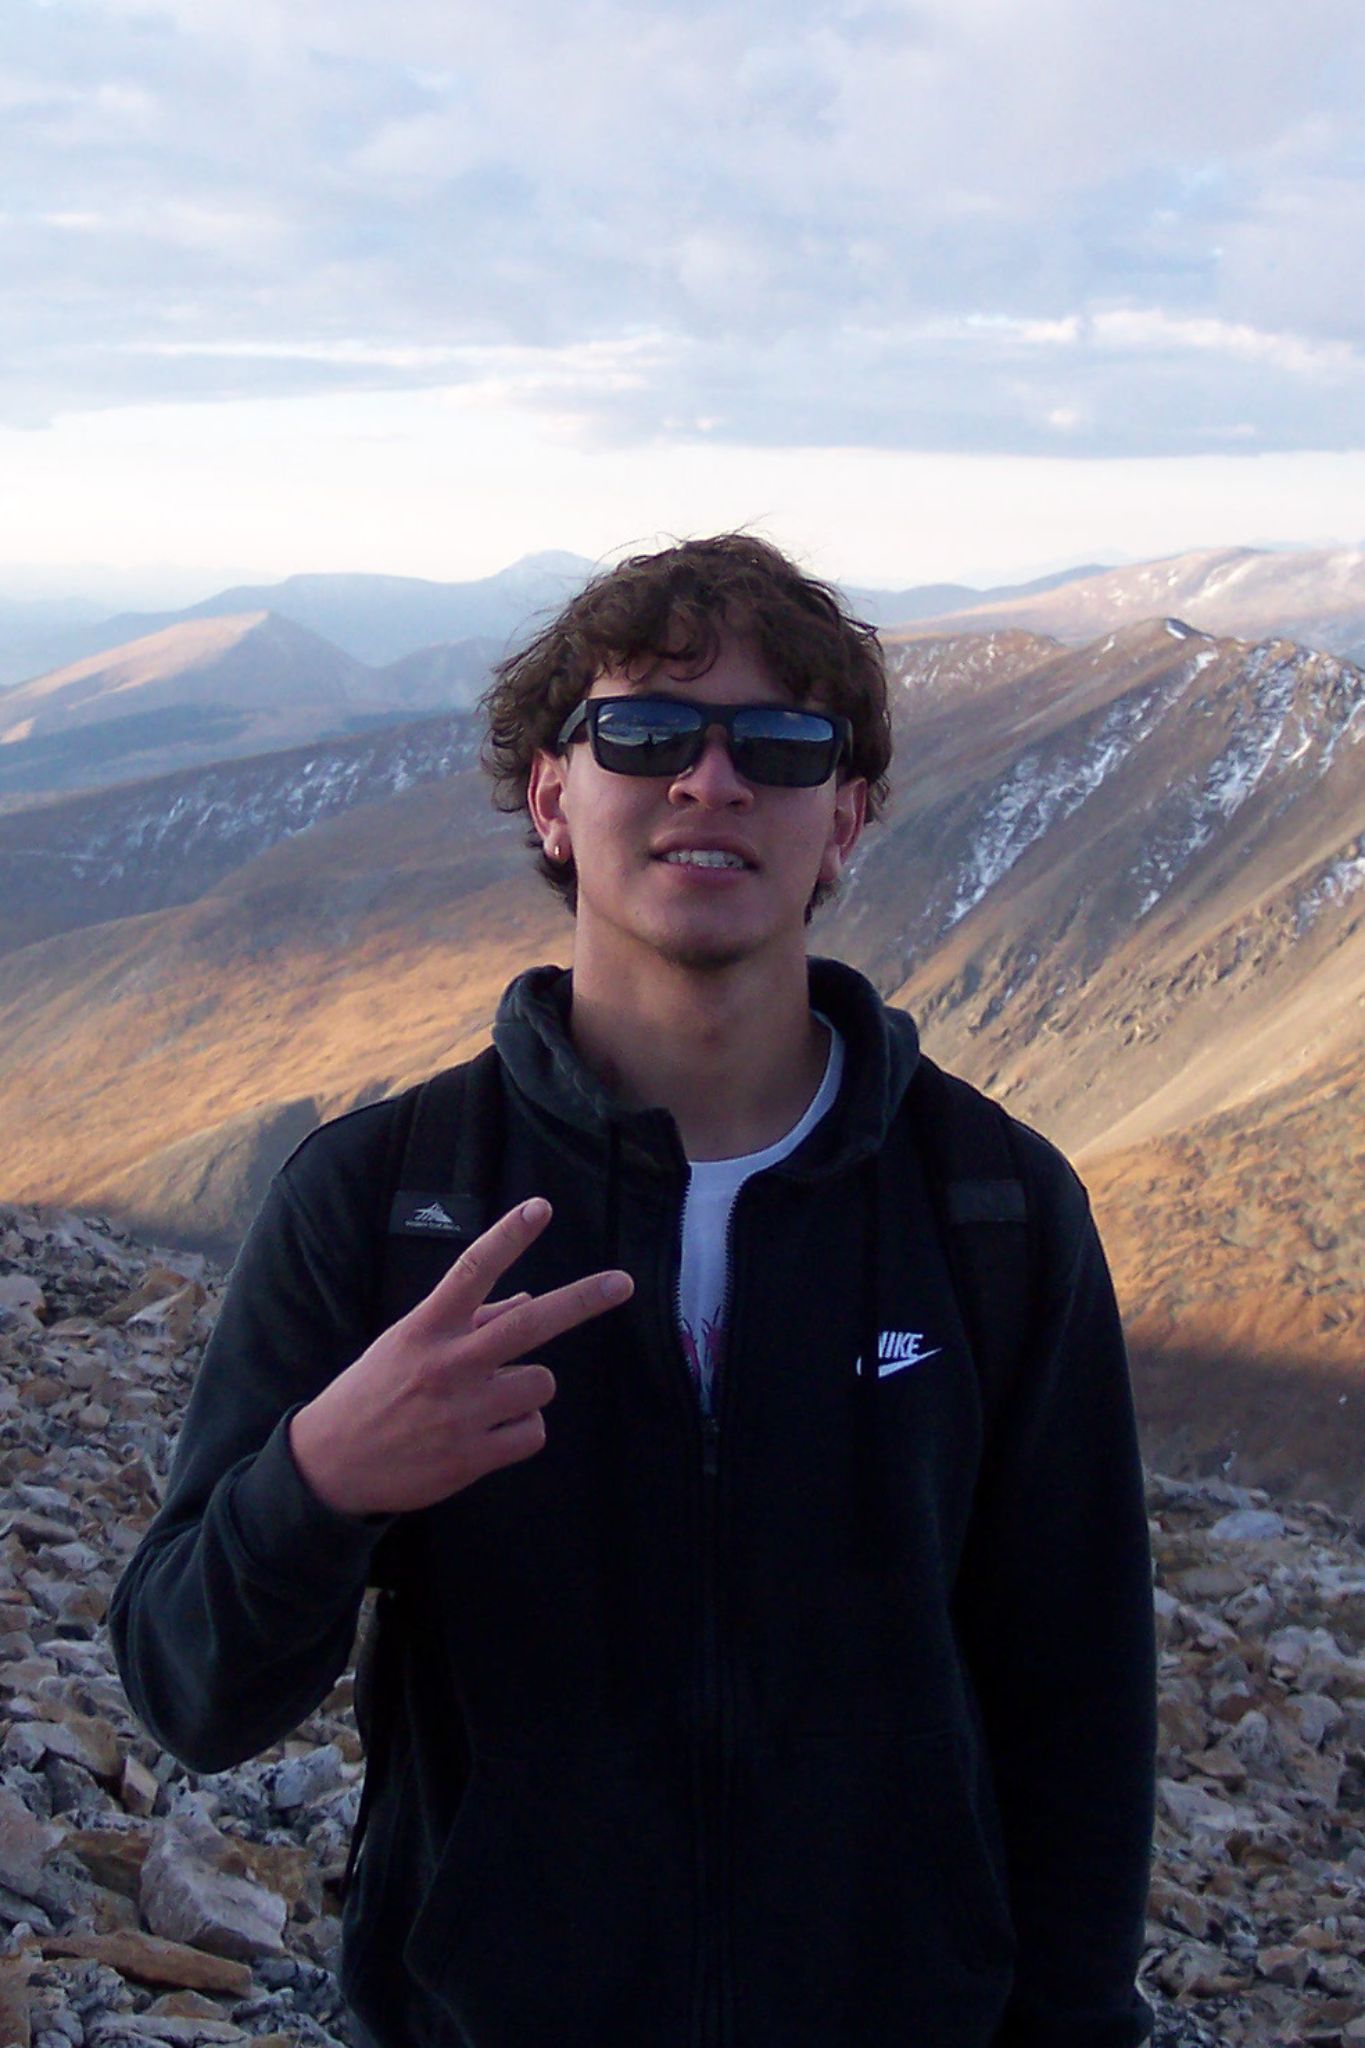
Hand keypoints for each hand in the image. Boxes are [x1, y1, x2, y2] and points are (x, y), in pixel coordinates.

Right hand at [288, 1197, 632, 1516]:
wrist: (330, 1466)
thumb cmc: (375, 1393)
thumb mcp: (408, 1343)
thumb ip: (468, 1321)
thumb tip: (526, 1300)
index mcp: (427, 1328)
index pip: (471, 1271)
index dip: (508, 1237)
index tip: (541, 1208)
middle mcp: (448, 1363)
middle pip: (529, 1324)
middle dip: (581, 1300)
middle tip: (622, 1283)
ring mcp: (463, 1411)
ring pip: (540, 1384)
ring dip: (527, 1391)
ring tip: (489, 1403)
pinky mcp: (473, 1456)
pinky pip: (533, 1433)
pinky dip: (520, 1432)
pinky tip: (487, 1436)